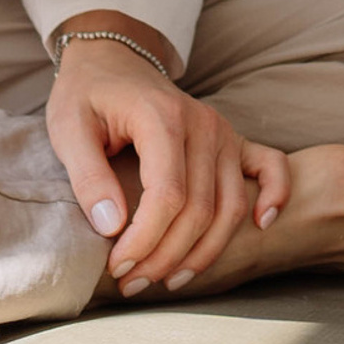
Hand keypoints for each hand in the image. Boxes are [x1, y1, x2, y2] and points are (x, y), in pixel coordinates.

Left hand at [46, 33, 291, 294]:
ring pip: (230, 204)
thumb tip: (111, 227)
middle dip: (167, 256)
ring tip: (171, 280)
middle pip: (200, 208)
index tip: (117, 267)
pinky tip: (262, 224)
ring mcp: (224, 131)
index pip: (168, 196)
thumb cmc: (87, 96)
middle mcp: (204, 125)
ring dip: (205, 250)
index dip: (145, 241)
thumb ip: (89, 178)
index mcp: (163, 119)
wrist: (113, 60)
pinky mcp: (233, 138)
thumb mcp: (69, 130)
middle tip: (133, 283)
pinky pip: (269, 166)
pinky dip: (274, 194)